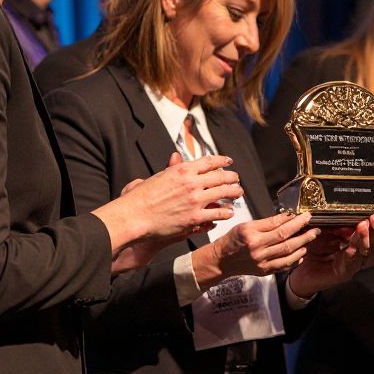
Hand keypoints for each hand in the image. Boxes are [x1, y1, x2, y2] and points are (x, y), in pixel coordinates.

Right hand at [92, 152, 242, 257]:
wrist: (135, 216)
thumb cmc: (142, 197)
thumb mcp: (158, 177)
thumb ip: (172, 168)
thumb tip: (177, 156)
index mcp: (182, 170)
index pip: (209, 162)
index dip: (222, 161)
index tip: (229, 162)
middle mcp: (191, 183)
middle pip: (220, 177)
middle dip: (232, 177)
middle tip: (236, 179)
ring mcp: (195, 200)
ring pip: (223, 193)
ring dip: (234, 193)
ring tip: (238, 193)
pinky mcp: (195, 217)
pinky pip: (217, 213)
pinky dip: (226, 212)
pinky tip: (229, 212)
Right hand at [191, 212, 318, 287]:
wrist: (221, 261)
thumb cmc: (232, 240)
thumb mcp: (246, 226)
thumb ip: (267, 223)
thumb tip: (286, 217)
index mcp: (252, 236)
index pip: (278, 227)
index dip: (294, 221)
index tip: (305, 216)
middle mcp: (258, 251)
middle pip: (286, 241)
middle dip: (304, 234)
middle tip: (315, 228)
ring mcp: (262, 263)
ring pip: (288, 255)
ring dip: (302, 246)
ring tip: (310, 238)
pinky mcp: (265, 271)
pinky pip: (284, 266)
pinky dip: (295, 260)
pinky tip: (301, 253)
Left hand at [289, 215, 373, 297]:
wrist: (299, 271)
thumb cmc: (311, 249)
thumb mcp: (319, 231)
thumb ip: (329, 224)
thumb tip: (338, 213)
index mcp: (351, 239)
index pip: (367, 231)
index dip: (372, 223)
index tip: (373, 213)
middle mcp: (355, 251)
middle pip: (371, 242)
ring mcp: (350, 263)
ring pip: (363, 252)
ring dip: (363, 239)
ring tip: (362, 227)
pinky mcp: (342, 273)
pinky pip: (350, 264)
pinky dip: (351, 255)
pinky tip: (351, 249)